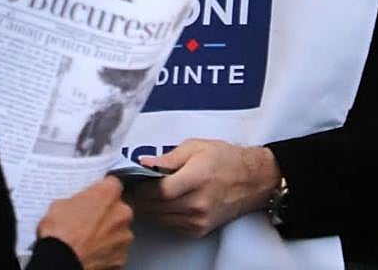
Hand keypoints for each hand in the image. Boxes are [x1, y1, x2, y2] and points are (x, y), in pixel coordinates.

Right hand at [37, 176, 132, 269]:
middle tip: (87, 221)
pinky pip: (116, 250)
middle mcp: (122, 213)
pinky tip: (91, 252)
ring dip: (107, 234)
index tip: (93, 197)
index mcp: (108, 193)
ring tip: (87, 240)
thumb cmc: (60, 234)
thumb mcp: (59, 204)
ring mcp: (124, 236)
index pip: (111, 184)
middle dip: (105, 214)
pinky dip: (107, 252)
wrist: (62, 262)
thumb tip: (75, 205)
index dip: (101, 191)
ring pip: (118, 231)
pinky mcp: (122, 257)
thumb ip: (77, 201)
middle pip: (117, 209)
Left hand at [129, 139, 279, 238]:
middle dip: (137, 198)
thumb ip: (168, 157)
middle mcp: (198, 203)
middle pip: (156, 207)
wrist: (252, 181)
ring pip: (160, 218)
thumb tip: (143, 163)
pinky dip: (158, 215)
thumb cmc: (225, 159)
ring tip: (135, 195)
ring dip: (145, 208)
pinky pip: (169, 225)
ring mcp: (199, 220)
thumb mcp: (196, 147)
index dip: (139, 188)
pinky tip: (153, 204)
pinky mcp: (198, 230)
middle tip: (125, 188)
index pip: (159, 191)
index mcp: (197, 178)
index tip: (127, 181)